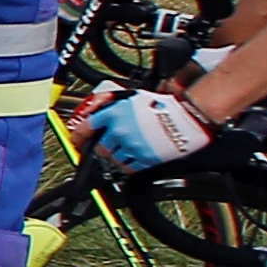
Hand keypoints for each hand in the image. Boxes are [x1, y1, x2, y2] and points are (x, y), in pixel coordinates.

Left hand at [83, 87, 213, 168]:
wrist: (189, 115)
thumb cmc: (165, 104)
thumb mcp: (134, 97)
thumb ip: (114, 105)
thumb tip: (100, 107)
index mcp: (115, 113)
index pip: (86, 128)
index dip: (78, 137)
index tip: (77, 141)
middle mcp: (120, 131)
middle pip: (99, 149)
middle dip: (100, 149)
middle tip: (106, 148)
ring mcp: (132, 146)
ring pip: (113, 161)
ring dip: (115, 158)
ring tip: (123, 152)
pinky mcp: (146, 159)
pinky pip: (128, 169)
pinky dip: (127, 167)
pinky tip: (132, 160)